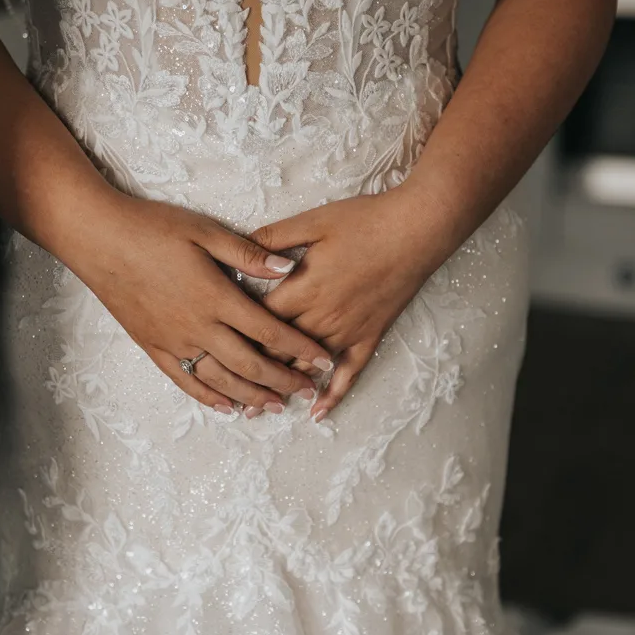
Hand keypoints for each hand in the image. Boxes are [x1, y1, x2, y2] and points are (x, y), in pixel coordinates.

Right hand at [52, 189, 333, 414]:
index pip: (269, 331)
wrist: (98, 239)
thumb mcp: (205, 231)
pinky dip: (209, 397)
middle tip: (308, 391)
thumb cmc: (152, 227)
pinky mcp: (152, 347)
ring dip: (251, 395)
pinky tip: (227, 406)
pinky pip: (185, 382)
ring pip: (221, 380)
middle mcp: (198, 327)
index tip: (325, 360)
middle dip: (284, 380)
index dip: (300, 348)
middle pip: (251, 364)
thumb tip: (291, 267)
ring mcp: (174, 341)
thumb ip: (249, 253)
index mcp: (216, 296)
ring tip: (275, 406)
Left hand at [249, 184, 451, 419]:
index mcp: (303, 289)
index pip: (259, 322)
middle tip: (228, 389)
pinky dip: (334, 395)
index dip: (238, 336)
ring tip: (259, 410)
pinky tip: (318, 413)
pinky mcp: (371, 335)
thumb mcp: (312, 220)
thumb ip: (273, 237)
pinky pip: (350, 373)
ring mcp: (347, 330)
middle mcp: (322, 317)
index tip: (218, 347)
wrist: (417, 229)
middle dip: (252, 371)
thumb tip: (238, 247)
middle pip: (278, 351)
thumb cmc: (365, 220)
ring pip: (308, 368)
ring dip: (283, 389)